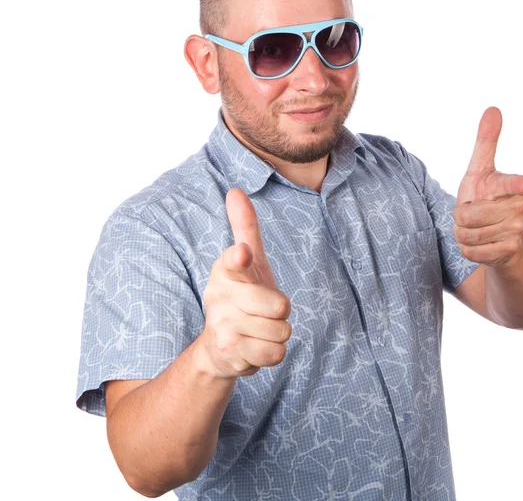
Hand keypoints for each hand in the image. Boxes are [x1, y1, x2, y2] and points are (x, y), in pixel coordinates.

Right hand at [198, 188, 291, 377]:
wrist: (220, 346)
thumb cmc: (240, 295)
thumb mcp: (246, 260)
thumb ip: (244, 227)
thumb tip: (235, 191)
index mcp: (225, 270)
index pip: (233, 261)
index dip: (240, 259)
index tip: (242, 254)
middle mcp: (219, 297)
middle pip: (279, 305)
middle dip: (280, 310)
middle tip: (264, 310)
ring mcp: (224, 326)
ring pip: (281, 330)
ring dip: (277, 331)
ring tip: (258, 328)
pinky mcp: (232, 353)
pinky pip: (276, 353)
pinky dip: (273, 351)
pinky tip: (255, 346)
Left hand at [453, 107, 522, 267]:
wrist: (496, 235)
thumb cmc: (484, 196)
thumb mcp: (478, 170)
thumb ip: (486, 142)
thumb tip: (493, 108)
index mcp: (508, 186)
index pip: (511, 184)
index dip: (517, 184)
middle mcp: (517, 207)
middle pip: (469, 215)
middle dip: (459, 217)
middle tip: (469, 213)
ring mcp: (515, 230)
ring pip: (468, 235)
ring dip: (462, 234)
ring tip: (474, 228)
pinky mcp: (508, 251)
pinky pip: (472, 252)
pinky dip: (467, 249)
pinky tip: (479, 244)